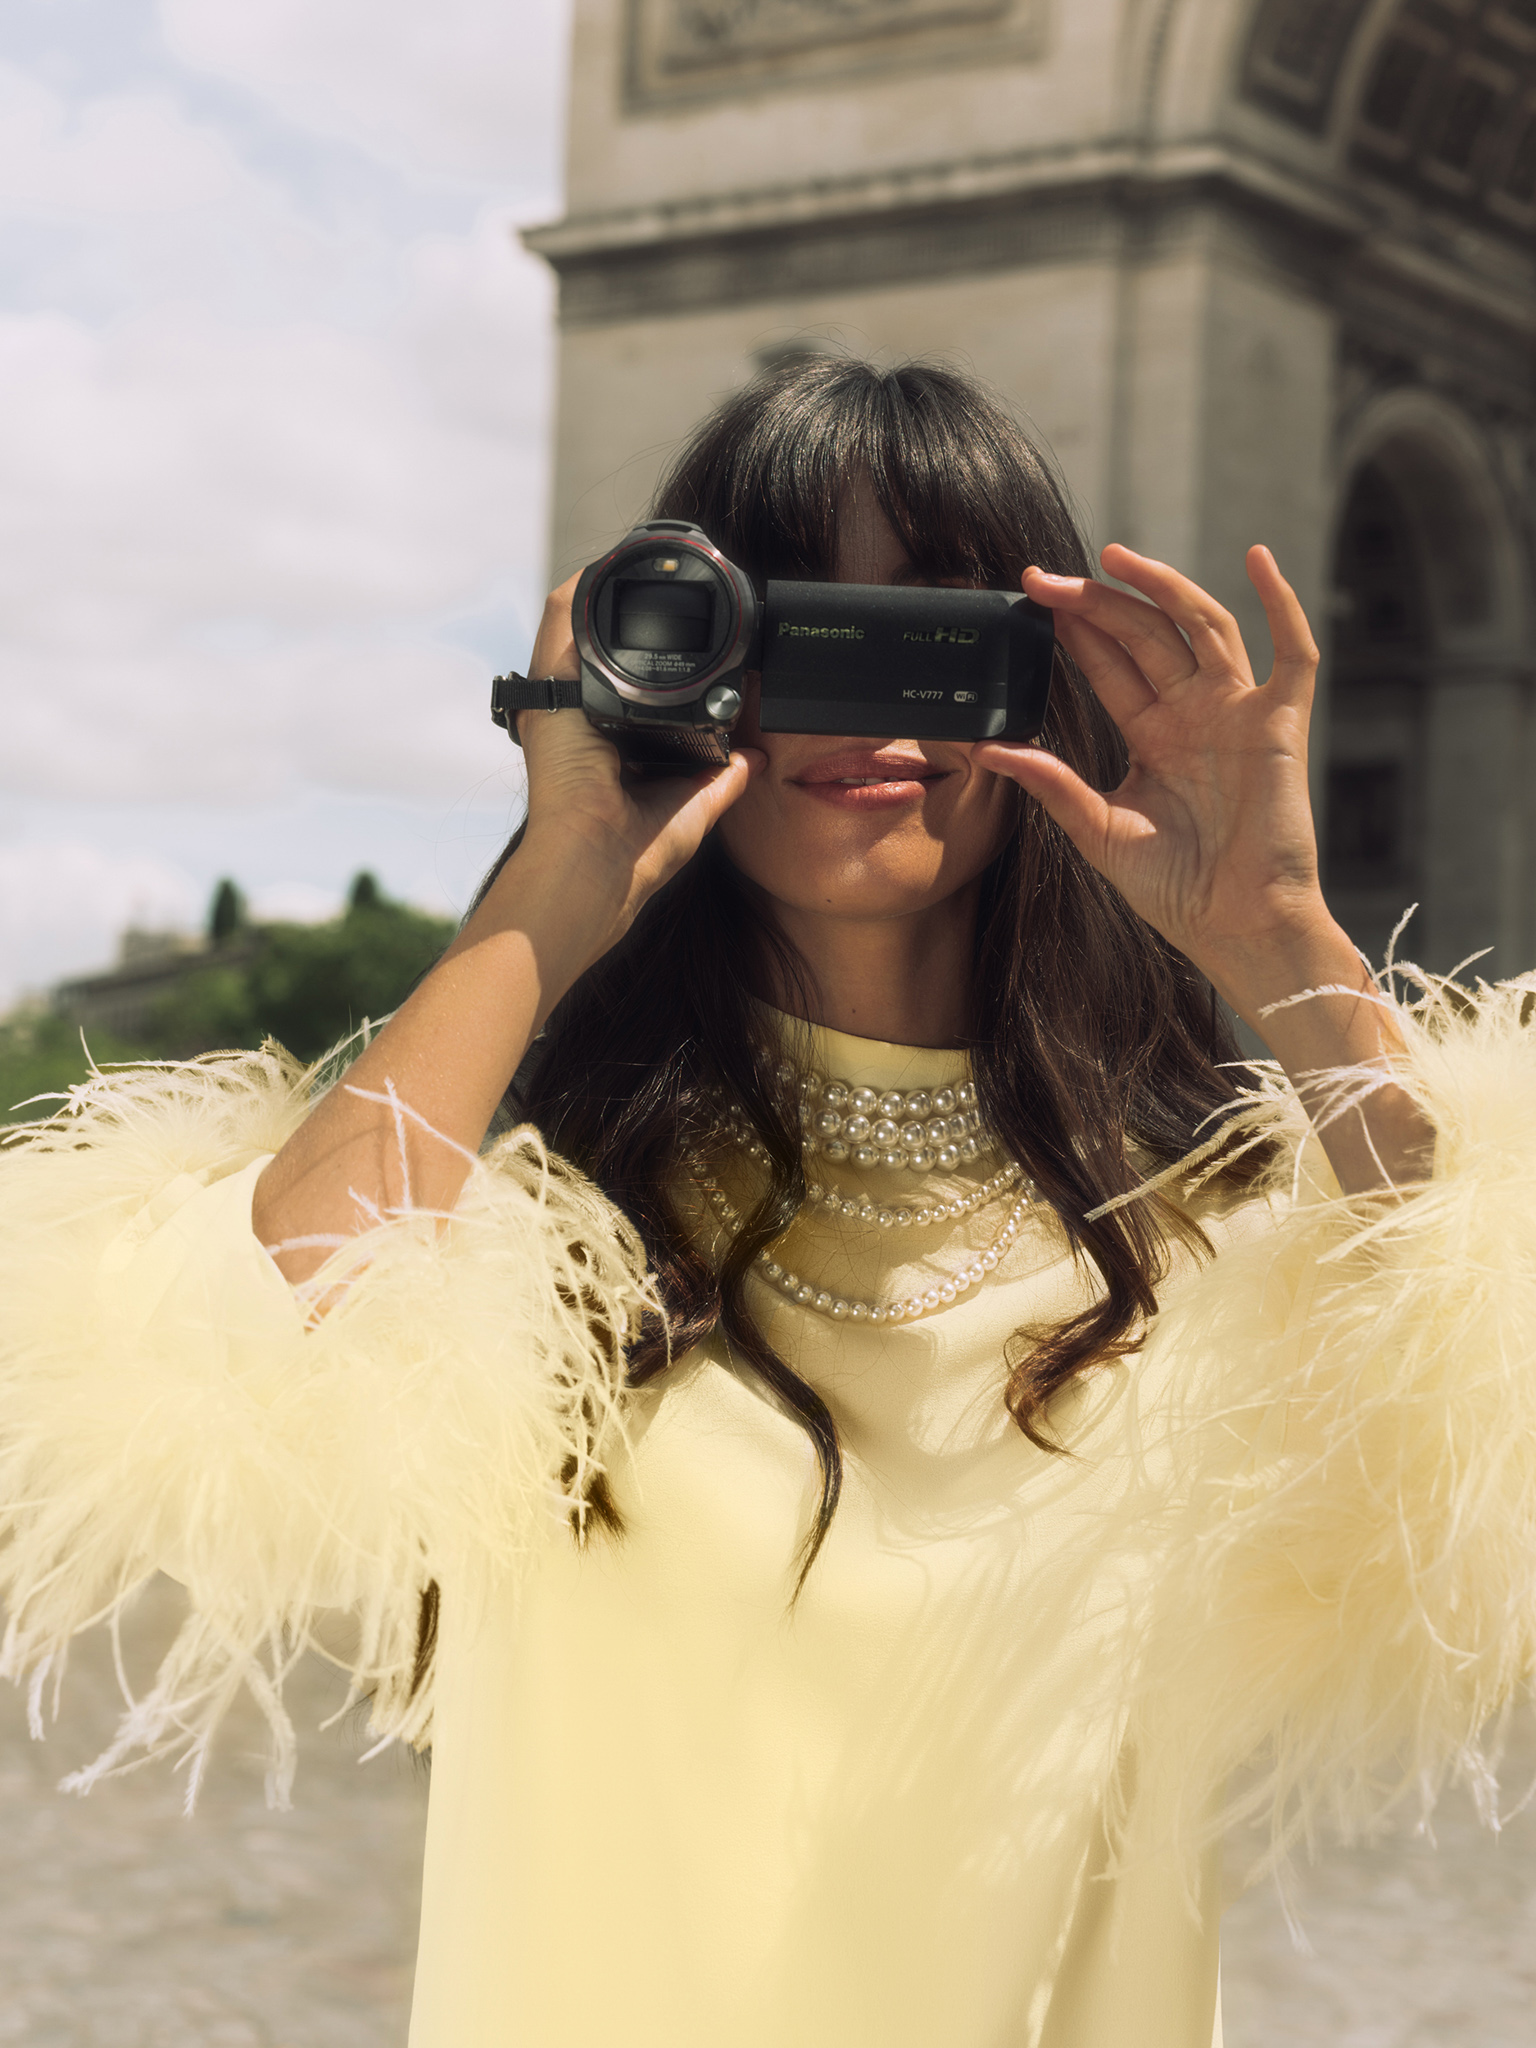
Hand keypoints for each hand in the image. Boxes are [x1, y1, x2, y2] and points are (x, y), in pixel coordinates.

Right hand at [504, 574, 764, 967]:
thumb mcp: (694, 805)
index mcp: (608, 746)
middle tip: (668, 588)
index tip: (688, 637)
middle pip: (600, 648)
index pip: (628, 686)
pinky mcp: (548, 692)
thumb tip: (753, 757)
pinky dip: (581, 591)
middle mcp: (579, 720)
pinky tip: (607, 568)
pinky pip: (558, 621)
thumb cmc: (635, 854)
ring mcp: (558, 704)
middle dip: (629, 613)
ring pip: (577, 626)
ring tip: (644, 563)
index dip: (652, 659)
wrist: (598, 865)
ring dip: (607, 594)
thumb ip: (722, 778)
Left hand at [974, 543, 1334, 1004]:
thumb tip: (989, 749)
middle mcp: (1196, 715)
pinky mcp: (1282, 725)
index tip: (1031, 600)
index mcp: (1154, 738)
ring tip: (1115, 558)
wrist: (1236, 927)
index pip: (1111, 666)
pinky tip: (1259, 559)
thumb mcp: (1097, 831)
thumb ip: (1051, 785)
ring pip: (1203, 627)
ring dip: (1162, 588)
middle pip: (1146, 637)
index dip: (1075, 631)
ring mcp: (1239, 714)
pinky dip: (1284, 603)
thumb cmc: (1174, 891)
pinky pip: (1295, 653)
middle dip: (1098, 604)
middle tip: (1045, 579)